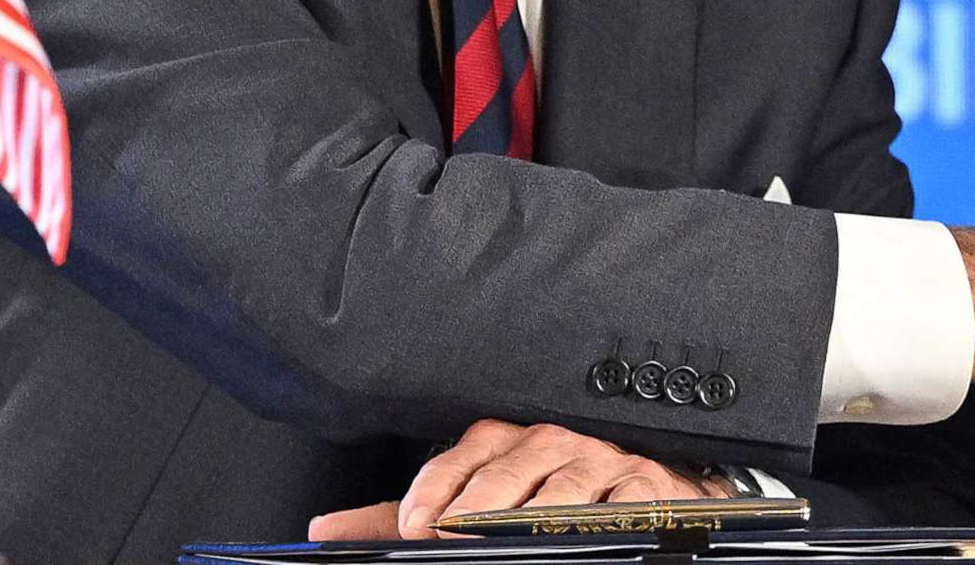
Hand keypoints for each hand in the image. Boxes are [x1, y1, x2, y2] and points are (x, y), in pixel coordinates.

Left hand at [306, 420, 729, 540]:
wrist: (649, 496)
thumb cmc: (556, 496)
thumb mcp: (473, 504)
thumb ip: (405, 517)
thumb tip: (325, 529)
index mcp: (510, 441)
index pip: (467, 451)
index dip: (439, 486)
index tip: (416, 525)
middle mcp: (554, 442)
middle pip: (513, 465)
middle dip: (482, 502)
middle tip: (455, 531)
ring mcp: (601, 462)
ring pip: (565, 482)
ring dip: (537, 509)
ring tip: (513, 532)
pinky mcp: (644, 486)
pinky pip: (624, 497)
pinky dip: (605, 512)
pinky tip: (584, 529)